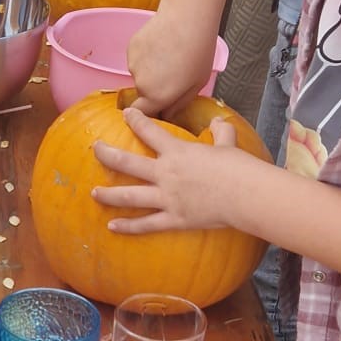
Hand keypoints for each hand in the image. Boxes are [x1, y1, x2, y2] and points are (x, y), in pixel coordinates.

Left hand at [91, 104, 255, 232]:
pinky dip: (128, 227)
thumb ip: (221, 132)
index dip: (136, 120)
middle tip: (95, 150)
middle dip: (107, 155)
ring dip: (109, 194)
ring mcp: (167, 197)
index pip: (150, 131)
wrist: (246, 195)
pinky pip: (146, 224)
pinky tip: (112, 226)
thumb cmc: (239, 168)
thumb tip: (219, 120)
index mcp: (177, 152)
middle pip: (127, 163)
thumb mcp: (228, 144)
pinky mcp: (174, 219)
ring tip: (94, 193)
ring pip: (129, 196)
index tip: (125, 114)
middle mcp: (166, 173)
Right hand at [127, 9, 219, 114]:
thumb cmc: (199, 49)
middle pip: (143, 93)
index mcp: (158, 96)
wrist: (187, 17)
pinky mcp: (131, 47)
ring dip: (150, 70)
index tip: (156, 107)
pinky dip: (146, 55)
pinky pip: (137, 58)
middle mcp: (141, 84)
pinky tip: (161, 45)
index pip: (142, 115)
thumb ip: (180, 103)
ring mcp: (133, 64)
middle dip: (154, 88)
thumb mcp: (198, 83)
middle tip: (173, 72)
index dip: (149, 112)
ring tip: (169, 55)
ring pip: (140, 74)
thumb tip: (167, 113)